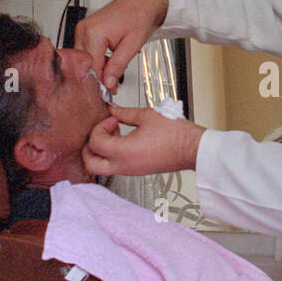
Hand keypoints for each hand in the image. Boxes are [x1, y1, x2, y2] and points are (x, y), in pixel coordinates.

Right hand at [74, 0, 169, 93]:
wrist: (143, 2)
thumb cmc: (139, 16)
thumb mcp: (132, 45)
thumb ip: (118, 65)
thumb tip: (108, 82)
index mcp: (93, 32)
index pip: (91, 66)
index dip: (100, 81)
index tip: (108, 92)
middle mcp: (84, 30)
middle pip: (85, 63)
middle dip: (98, 77)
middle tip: (111, 88)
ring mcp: (83, 29)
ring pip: (84, 58)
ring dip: (97, 68)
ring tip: (112, 75)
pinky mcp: (86, 30)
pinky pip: (87, 51)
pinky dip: (97, 60)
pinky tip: (108, 64)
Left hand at [82, 103, 205, 176]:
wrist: (192, 149)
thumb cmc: (176, 135)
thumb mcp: (146, 116)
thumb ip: (124, 113)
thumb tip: (112, 109)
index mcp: (124, 152)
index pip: (95, 143)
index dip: (99, 127)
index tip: (111, 119)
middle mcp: (124, 166)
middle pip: (91, 164)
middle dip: (89, 147)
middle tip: (98, 132)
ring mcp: (130, 171)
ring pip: (102, 167)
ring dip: (100, 151)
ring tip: (114, 134)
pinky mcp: (137, 171)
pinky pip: (115, 167)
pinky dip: (111, 155)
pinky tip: (123, 140)